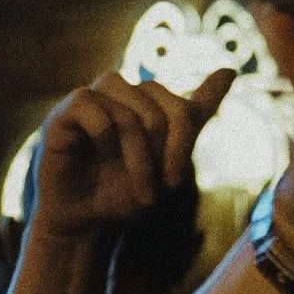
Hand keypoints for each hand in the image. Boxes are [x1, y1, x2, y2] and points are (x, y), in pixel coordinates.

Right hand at [26, 69, 227, 237]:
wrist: (86, 224)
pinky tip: (99, 156)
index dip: (182, 144)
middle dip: (159, 153)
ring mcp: (91, 100)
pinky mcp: (63, 113)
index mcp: (146, 101)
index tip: (174, 182)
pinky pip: (91, 107)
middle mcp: (120, 93)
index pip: (180, 106)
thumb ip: (196, 115)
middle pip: (157, 106)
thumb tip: (230, 69)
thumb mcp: (171, 157)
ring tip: (132, 182)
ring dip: (135, 152)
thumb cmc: (124, 194)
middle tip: (150, 190)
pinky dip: (102, 136)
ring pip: (127, 110)